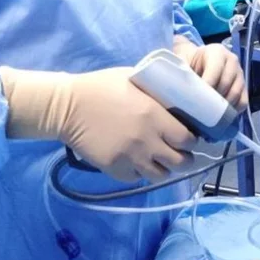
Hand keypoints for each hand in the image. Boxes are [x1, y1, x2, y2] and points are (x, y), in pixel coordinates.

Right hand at [0, 66, 195, 182]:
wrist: (68, 107)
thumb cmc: (102, 87)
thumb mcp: (135, 80)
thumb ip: (157, 93)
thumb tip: (178, 98)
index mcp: (155, 117)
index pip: (188, 140)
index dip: (191, 140)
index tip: (189, 138)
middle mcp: (148, 141)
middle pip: (180, 162)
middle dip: (184, 159)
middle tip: (180, 153)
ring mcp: (131, 158)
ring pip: (160, 175)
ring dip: (163, 168)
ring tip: (159, 160)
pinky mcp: (115, 170)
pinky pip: (137, 179)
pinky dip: (140, 173)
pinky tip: (137, 162)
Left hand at [172, 39, 247, 111]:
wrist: (198, 61)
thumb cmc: (189, 61)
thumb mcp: (182, 60)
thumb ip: (180, 70)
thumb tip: (178, 87)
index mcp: (217, 51)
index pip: (215, 70)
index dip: (207, 85)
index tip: (197, 98)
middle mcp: (232, 60)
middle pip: (226, 83)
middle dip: (214, 97)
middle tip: (202, 108)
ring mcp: (239, 73)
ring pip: (236, 93)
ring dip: (224, 106)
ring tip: (211, 113)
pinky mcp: (244, 86)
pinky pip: (243, 101)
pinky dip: (234, 110)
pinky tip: (222, 115)